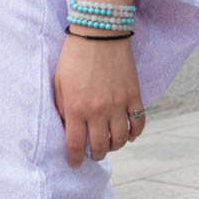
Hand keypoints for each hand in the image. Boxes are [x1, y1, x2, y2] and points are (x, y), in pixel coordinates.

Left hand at [53, 33, 143, 166]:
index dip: (75, 158)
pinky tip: (129, 135)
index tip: (75, 164)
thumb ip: (62, 108)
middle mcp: (98, 110)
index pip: (76, 144)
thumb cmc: (73, 57)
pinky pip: (139, 123)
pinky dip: (135, 133)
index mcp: (76, 108)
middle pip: (100, 146)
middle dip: (96, 155)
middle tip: (93, 154)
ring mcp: (119, 104)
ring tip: (109, 145)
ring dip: (115, 146)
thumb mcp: (58, 83)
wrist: (100, 34)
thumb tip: (67, 128)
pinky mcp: (134, 96)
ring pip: (121, 139)